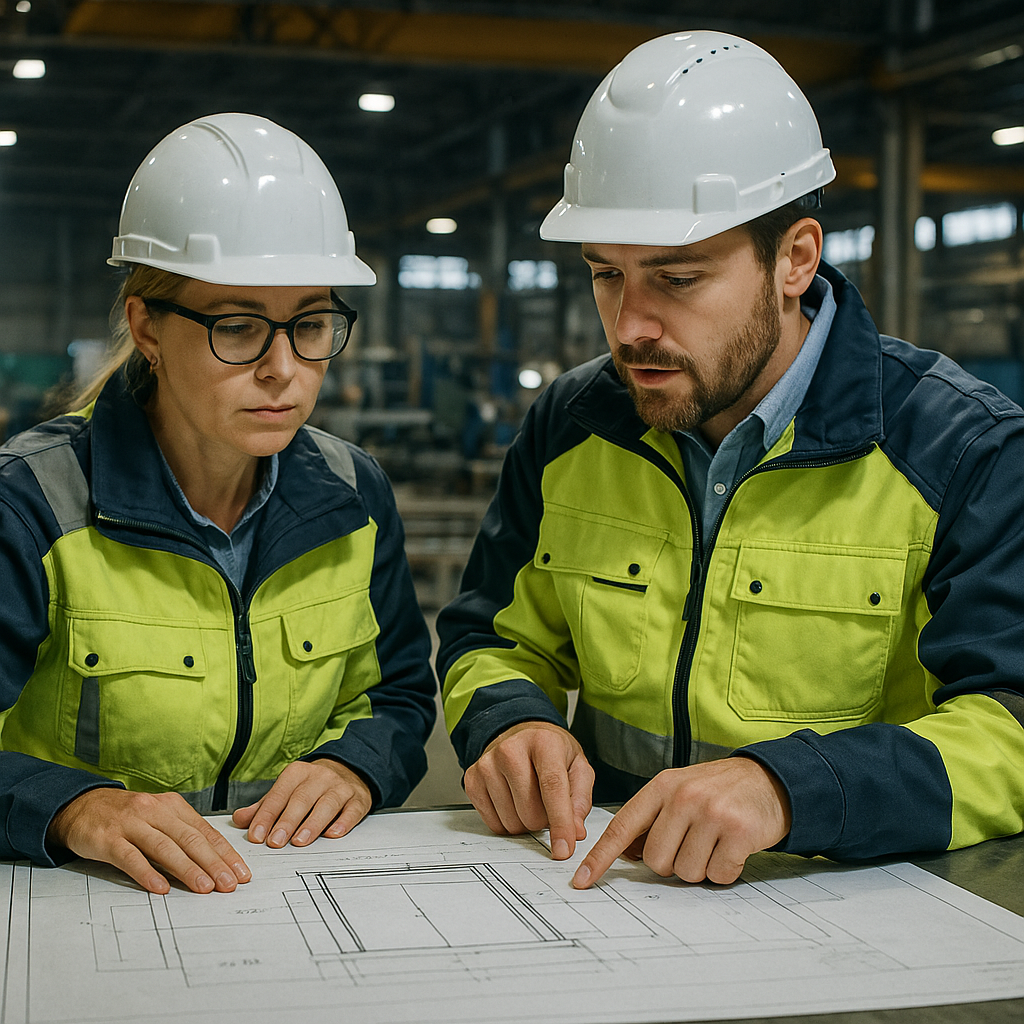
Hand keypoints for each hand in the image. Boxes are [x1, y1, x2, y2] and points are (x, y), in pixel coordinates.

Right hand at [48, 788, 251, 894]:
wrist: (82, 806)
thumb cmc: (127, 816)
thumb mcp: (158, 817)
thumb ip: (181, 834)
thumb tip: (213, 859)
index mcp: (172, 807)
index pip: (205, 832)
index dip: (225, 853)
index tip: (241, 872)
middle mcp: (155, 812)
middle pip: (190, 839)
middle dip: (214, 863)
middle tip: (230, 883)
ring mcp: (131, 824)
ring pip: (165, 848)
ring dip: (187, 869)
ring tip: (205, 887)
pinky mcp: (108, 839)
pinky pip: (130, 858)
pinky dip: (147, 873)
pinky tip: (160, 888)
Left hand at [232, 758, 371, 847]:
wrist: (350, 770)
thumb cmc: (312, 786)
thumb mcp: (287, 790)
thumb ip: (265, 806)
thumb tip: (239, 819)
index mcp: (298, 773)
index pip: (279, 794)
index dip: (267, 815)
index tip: (256, 835)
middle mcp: (320, 777)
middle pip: (302, 799)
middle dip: (287, 821)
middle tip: (275, 842)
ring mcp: (341, 787)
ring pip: (327, 804)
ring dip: (313, 823)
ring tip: (300, 841)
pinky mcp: (358, 799)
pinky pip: (352, 810)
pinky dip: (343, 822)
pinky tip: (333, 834)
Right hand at [464, 720, 594, 859]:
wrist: (520, 734)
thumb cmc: (551, 751)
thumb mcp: (577, 766)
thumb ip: (580, 800)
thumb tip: (576, 832)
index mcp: (543, 743)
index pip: (552, 787)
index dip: (560, 822)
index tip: (564, 850)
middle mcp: (511, 750)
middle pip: (531, 811)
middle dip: (544, 820)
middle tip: (546, 804)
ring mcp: (488, 764)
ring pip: (512, 822)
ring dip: (526, 822)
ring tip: (529, 800)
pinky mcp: (473, 780)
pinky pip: (493, 824)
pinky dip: (508, 822)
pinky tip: (513, 802)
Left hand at [572, 757, 790, 888]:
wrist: (769, 780)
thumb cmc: (718, 791)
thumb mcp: (680, 791)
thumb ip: (653, 819)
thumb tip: (625, 854)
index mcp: (663, 786)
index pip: (623, 826)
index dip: (601, 857)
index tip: (582, 880)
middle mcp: (684, 797)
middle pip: (655, 860)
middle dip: (672, 862)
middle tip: (693, 843)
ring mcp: (711, 813)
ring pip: (686, 872)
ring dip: (700, 868)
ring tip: (714, 843)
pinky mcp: (738, 832)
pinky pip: (717, 875)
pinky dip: (725, 871)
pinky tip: (733, 849)